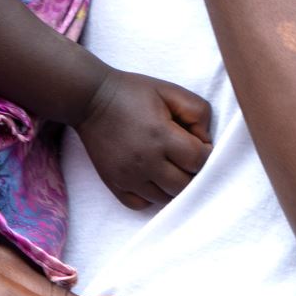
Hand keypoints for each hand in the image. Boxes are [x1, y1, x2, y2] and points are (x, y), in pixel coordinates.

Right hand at [74, 69, 212, 209]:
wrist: (91, 99)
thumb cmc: (133, 92)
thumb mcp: (170, 90)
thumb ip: (198, 112)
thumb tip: (205, 141)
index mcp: (161, 135)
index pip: (199, 161)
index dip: (205, 152)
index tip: (197, 143)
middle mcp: (145, 161)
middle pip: (185, 185)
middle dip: (192, 172)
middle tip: (185, 157)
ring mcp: (128, 176)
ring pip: (165, 199)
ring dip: (174, 185)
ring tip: (169, 166)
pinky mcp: (114, 184)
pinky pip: (141, 204)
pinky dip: (151, 195)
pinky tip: (152, 177)